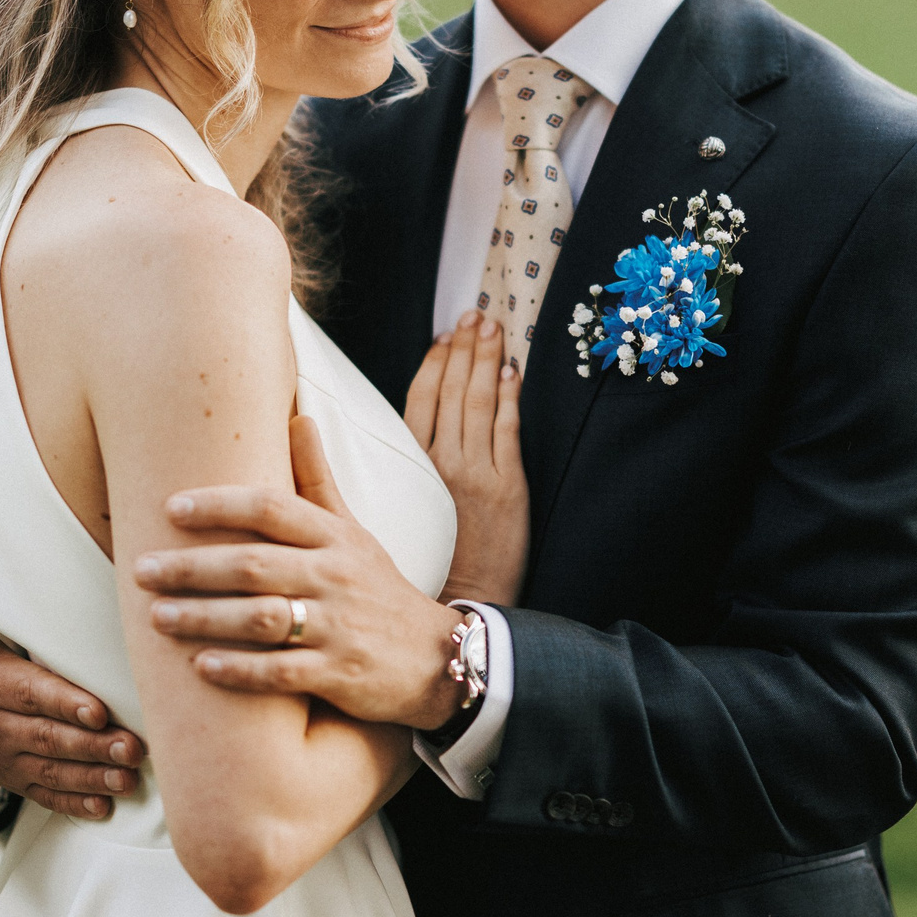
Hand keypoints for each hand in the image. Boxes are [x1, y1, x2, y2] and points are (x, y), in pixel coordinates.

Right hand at [0, 617, 147, 818]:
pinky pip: (38, 793)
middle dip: (93, 746)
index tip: (100, 712)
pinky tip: (100, 806)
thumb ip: (33, 631)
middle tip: (131, 749)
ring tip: (126, 779)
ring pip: (47, 770)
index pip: (32, 692)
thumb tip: (85, 610)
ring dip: (90, 778)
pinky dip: (70, 803)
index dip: (67, 704)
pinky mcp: (4, 775)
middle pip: (47, 736)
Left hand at [138, 417, 467, 731]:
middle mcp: (336, 576)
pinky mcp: (341, 674)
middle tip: (141, 569)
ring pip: (262, 618)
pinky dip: (239, 669)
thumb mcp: (353, 531)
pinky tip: (199, 666)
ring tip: (157, 616)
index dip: (220, 505)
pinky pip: (282, 671)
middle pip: (255, 565)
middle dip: (192, 567)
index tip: (171, 507)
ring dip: (204, 617)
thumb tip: (297, 415)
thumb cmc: (377, 589)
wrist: (439, 657)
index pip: (272, 508)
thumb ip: (318, 480)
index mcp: (335, 537)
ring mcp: (340, 626)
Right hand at [403, 309, 527, 604]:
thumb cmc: (433, 561)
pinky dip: (510, 398)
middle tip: (475, 316)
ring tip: (493, 329)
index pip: (420, 399)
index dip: (434, 363)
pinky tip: (513, 373)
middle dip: (464, 349)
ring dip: (486, 361)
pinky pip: (508, 431)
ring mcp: (476, 474)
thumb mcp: (404, 509)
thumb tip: (411, 425)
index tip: (445, 336)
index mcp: (412, 468)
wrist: (465, 601)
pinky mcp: (508, 488)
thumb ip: (405, 467)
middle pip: (451, 391)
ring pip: (478, 403)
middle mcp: (441, 464)